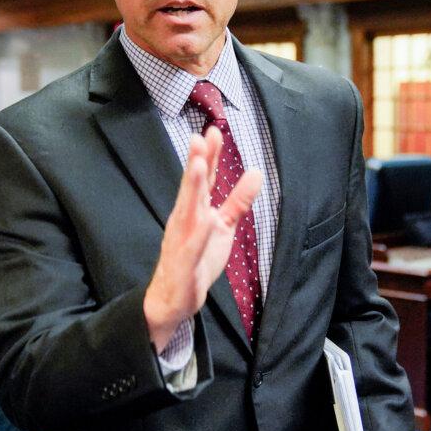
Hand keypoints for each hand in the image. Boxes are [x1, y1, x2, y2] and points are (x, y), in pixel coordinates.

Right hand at [144, 127, 261, 350]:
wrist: (173, 299)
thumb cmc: (197, 259)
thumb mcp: (223, 227)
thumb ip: (238, 201)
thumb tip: (256, 172)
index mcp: (193, 210)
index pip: (203, 179)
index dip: (209, 156)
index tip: (214, 131)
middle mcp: (184, 220)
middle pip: (192, 187)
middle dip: (197, 163)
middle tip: (200, 137)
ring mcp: (182, 240)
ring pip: (187, 210)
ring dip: (193, 188)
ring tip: (200, 165)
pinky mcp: (184, 262)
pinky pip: (192, 246)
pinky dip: (199, 234)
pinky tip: (207, 220)